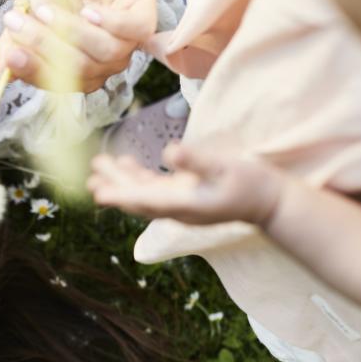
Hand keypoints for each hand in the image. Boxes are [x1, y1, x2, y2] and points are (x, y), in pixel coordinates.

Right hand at [0, 0, 157, 92]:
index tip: (12, 58)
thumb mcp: (24, 16)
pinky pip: (132, 32)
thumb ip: (14, 45)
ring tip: (45, 12)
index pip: (58, 84)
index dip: (35, 73)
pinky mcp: (142, 18)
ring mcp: (124, 43)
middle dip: (45, 48)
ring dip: (72, 33)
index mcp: (74, 71)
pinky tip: (87, 11)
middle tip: (18, 24)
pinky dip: (109, 23)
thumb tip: (4, 70)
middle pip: (81, 70)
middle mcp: (101, 64)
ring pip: (106, 53)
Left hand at [87, 144, 289, 225]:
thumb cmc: (252, 184)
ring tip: (98, 167)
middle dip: (113, 188)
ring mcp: (179, 204)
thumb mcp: (227, 168)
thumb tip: (169, 152)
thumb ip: (198, 162)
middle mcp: (177, 209)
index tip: (99, 193)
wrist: (270, 202)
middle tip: (90, 177)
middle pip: (137, 199)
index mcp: (185, 205)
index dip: (120, 196)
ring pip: (142, 194)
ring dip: (120, 181)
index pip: (145, 200)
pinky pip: (153, 189)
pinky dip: (137, 178)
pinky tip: (125, 163)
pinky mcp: (183, 196)